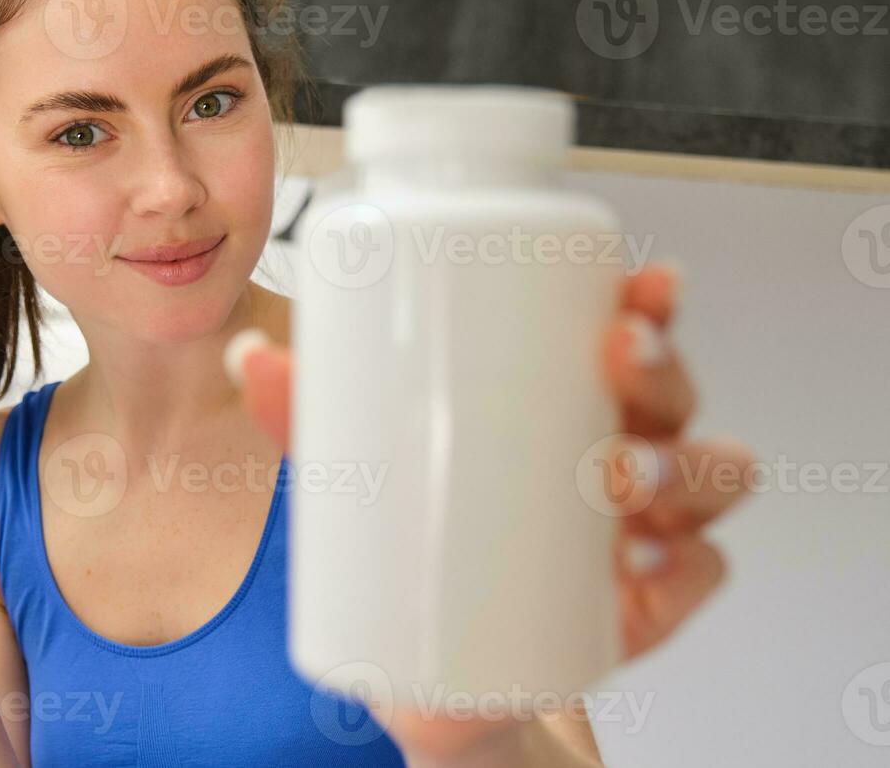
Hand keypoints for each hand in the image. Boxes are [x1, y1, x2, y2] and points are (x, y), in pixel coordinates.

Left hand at [231, 263, 754, 759]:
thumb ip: (311, 421)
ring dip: (680, 463)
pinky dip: (688, 565)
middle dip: (659, 365)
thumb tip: (250, 357)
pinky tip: (648, 564)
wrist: (434, 678)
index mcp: (562, 405)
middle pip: (671, 393)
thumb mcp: (361, 479)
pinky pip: (701, 575)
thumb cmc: (415, 551)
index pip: (620, 336)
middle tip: (617, 355)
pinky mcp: (647, 607)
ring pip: (709, 473)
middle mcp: (616, 455)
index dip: (645, 302)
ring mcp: (638, 531)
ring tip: (619, 472)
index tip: (637, 280)